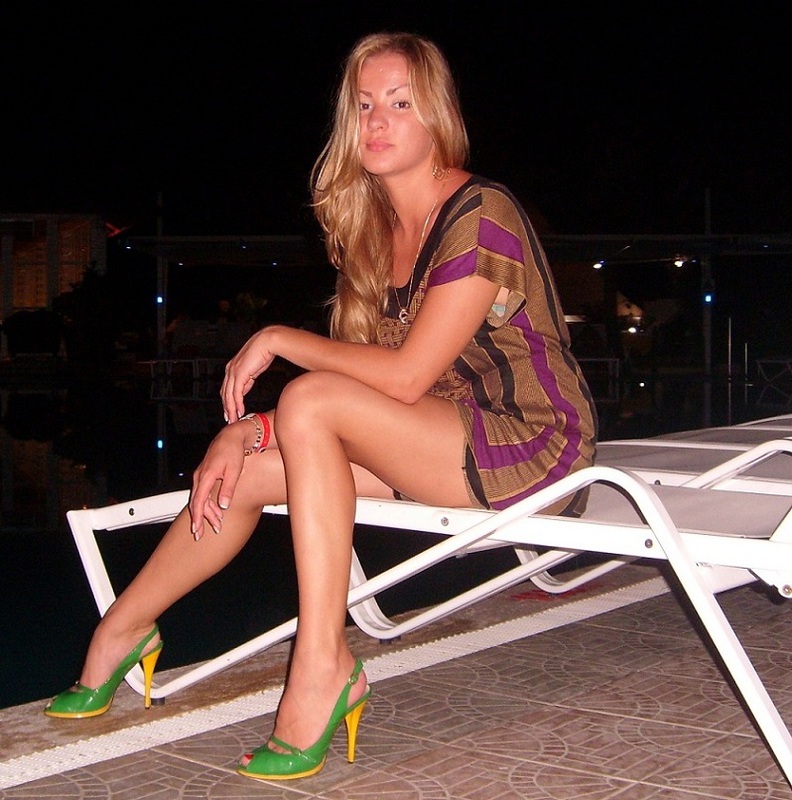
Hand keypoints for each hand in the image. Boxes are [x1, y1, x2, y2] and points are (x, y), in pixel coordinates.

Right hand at [188, 423, 246, 539]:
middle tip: (202, 534)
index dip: (198, 517)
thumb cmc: (233, 452)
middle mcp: (200, 476)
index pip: (199, 501)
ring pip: (199, 499)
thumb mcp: (234, 471)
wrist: (231, 437)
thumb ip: (228, 489)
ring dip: (206, 513)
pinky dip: (207, 504)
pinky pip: (202, 493)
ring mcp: (201, 475)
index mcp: (206, 476)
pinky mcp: (204, 475)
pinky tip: (214, 512)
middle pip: (196, 503)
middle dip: (199, 519)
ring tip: (216, 525)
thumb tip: (223, 506)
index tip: (197, 529)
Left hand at [221, 328, 276, 422]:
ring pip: (228, 395)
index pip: (226, 388)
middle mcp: (230, 370)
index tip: (230, 411)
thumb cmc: (264, 352)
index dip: (227, 401)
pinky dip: (237, 404)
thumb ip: (247, 379)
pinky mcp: (239, 374)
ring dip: (231, 409)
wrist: (268, 342)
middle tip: (229, 419)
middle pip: (224, 393)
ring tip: (234, 419)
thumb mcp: (253, 369)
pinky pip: (236, 393)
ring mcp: (233, 371)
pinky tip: (240, 411)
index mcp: (232, 368)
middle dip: (227, 408)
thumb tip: (244, 389)